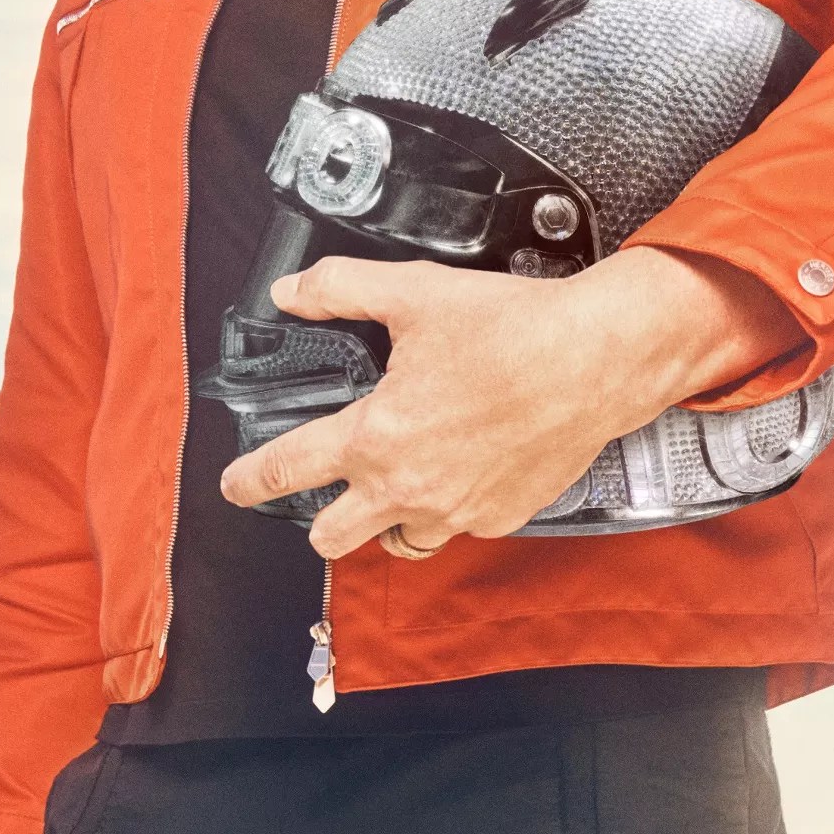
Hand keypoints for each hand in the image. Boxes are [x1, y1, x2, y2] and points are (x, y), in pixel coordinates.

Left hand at [219, 246, 802, 558]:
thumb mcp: (415, 292)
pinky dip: (454, 509)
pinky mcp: (502, 515)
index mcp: (375, 437)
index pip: (286, 470)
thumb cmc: (513, 329)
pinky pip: (461, 528)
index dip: (248, 480)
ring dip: (389, 522)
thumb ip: (341, 290)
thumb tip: (292, 293)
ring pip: (400, 544)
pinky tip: (465, 472)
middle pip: (332, 538)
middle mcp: (409, 487)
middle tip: (327, 496)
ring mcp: (458, 510)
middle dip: (320, 521)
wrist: (597, 359)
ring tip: (400, 488)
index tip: (236, 485)